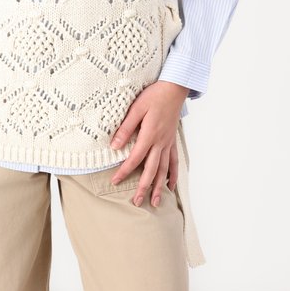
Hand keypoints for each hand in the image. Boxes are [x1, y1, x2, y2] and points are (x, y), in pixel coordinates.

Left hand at [108, 80, 188, 207]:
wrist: (174, 88)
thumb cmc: (155, 95)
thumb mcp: (136, 108)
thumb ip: (126, 128)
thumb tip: (115, 145)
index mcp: (150, 135)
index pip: (135, 158)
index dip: (124, 171)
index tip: (115, 180)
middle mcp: (160, 142)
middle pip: (152, 170)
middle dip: (143, 187)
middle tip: (137, 202)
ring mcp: (168, 143)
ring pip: (164, 170)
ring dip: (160, 187)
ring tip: (156, 202)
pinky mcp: (172, 140)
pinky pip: (174, 161)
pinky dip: (173, 175)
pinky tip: (171, 185)